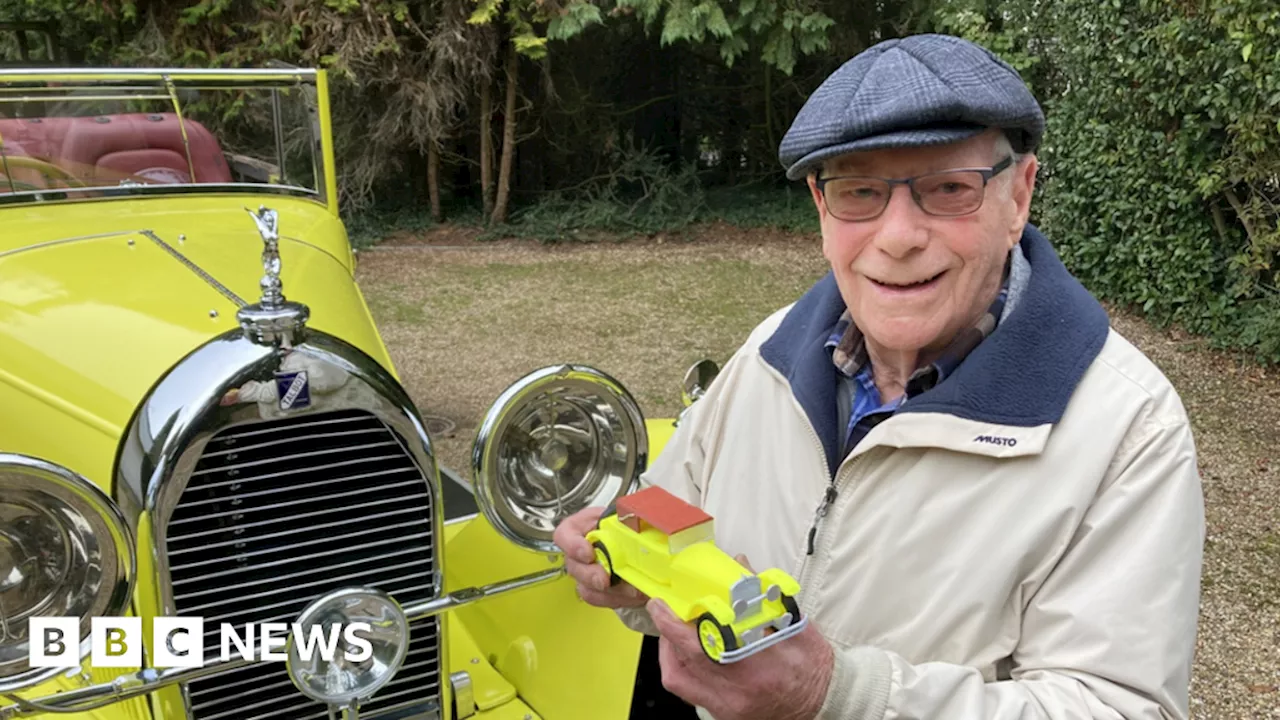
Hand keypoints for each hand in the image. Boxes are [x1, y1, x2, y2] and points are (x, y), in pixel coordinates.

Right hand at [552, 506, 647, 608]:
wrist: (632, 541)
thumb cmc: (621, 525)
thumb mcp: (620, 515)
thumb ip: (622, 519)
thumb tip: (633, 525)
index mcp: (579, 529)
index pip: (564, 535)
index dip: (573, 546)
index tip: (588, 553)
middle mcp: (578, 553)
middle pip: (574, 567)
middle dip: (591, 576)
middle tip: (605, 580)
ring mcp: (586, 573)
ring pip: (587, 588)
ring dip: (608, 593)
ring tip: (630, 589)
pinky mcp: (598, 590)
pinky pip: (602, 600)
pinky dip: (619, 599)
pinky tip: (633, 594)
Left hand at [648, 556, 833, 719]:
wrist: (825, 700)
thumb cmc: (812, 663)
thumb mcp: (794, 623)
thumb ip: (762, 593)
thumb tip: (739, 565)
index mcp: (757, 662)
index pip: (702, 641)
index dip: (674, 623)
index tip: (662, 605)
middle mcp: (739, 688)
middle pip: (685, 660)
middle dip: (667, 632)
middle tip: (664, 612)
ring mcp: (729, 706)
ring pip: (680, 680)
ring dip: (669, 654)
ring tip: (673, 635)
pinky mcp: (725, 715)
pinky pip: (689, 694)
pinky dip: (682, 671)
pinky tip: (688, 656)